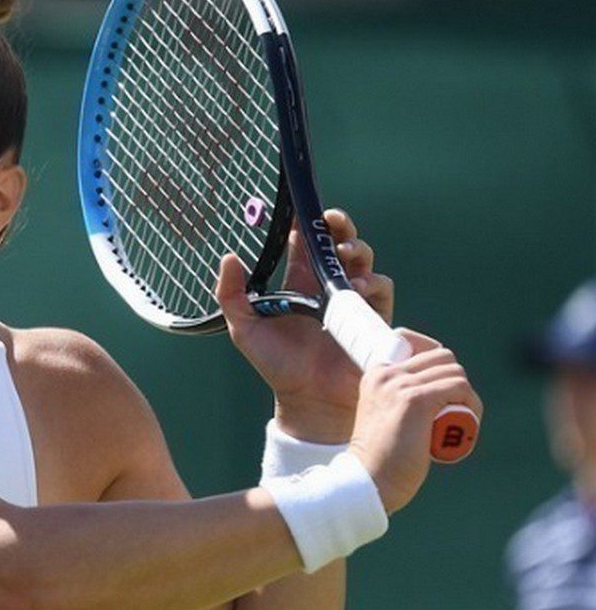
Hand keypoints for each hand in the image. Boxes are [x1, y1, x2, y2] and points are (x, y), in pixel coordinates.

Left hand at [215, 209, 392, 442]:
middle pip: (339, 242)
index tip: (304, 209)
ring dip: (356, 249)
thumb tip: (228, 257)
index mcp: (298, 283)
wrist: (307, 400)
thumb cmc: (277, 365)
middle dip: (340, 225)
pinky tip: (357, 286)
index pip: (305, 242)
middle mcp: (326, 286)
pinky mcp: (372, 317)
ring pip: (363, 258)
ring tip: (343, 254)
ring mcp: (352, 299)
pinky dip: (372, 281)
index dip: (307, 223)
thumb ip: (231, 294)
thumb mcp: (244, 328)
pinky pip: (381, 288)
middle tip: (332, 220)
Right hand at [347, 329, 482, 512]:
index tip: (443, 397)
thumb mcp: (385, 417)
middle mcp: (386, 373)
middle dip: (455, 383)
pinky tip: (467, 425)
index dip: (438, 368)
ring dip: (467, 397)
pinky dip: (471, 405)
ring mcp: (401, 384)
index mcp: (375, 373)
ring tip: (461, 423)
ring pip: (455, 372)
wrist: (368, 481)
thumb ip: (399, 400)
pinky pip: (460, 387)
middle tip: (454, 412)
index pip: (417, 343)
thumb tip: (437, 397)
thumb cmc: (381, 458)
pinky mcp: (417, 400)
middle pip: (442, 357)